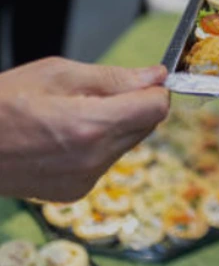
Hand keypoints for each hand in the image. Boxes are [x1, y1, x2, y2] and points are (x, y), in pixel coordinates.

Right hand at [0, 58, 168, 201]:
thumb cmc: (1, 103)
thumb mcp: (58, 74)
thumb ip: (114, 77)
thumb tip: (155, 76)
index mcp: (91, 127)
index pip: (157, 107)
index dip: (154, 89)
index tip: (144, 80)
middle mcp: (94, 159)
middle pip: (146, 126)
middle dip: (133, 106)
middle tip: (97, 95)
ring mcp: (85, 180)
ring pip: (127, 143)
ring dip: (115, 126)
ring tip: (72, 115)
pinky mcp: (75, 191)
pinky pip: (106, 161)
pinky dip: (97, 146)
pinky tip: (63, 137)